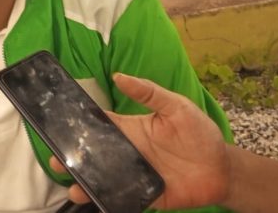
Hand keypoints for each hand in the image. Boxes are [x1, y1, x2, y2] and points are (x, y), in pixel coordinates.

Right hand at [50, 73, 229, 209]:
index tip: (56, 124)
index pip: (98, 125)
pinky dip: (106, 201)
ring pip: (102, 179)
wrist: (222, 168)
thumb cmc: (199, 132)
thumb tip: (119, 76)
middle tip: (56, 160)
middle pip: (92, 154)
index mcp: (129, 129)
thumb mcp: (177, 106)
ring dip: (85, 183)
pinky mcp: (144, 196)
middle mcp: (126, 152)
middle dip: (72, 157)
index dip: (77, 124)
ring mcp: (133, 175)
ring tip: (73, 187)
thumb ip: (149, 92)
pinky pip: (121, 199)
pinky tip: (95, 202)